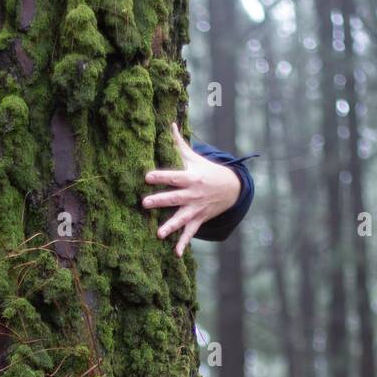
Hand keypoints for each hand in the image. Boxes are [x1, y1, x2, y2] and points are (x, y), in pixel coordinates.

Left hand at [143, 122, 241, 255]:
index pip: (174, 176)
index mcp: (191, 177)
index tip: (147, 176)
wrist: (231, 188)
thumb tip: (170, 123)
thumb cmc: (207, 171)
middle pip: (175, 198)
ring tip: (158, 234)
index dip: (161, 176)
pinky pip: (190, 233)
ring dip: (171, 227)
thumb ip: (178, 144)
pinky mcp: (198, 220)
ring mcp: (196, 209)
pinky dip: (183, 243)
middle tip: (145, 203)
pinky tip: (175, 253)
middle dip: (160, 201)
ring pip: (182, 218)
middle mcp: (193, 194)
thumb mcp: (195, 157)